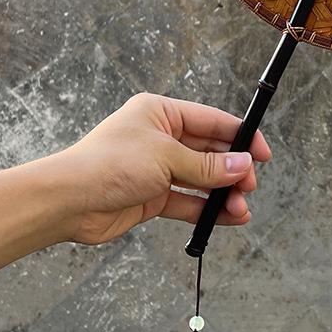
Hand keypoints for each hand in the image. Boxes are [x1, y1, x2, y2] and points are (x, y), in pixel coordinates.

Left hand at [54, 93, 270, 245]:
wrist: (68, 201)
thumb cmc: (108, 164)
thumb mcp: (165, 158)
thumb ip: (207, 166)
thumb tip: (241, 165)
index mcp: (161, 113)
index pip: (211, 121)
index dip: (240, 136)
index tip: (263, 153)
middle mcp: (159, 138)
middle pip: (208, 152)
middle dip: (232, 169)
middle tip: (249, 186)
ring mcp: (155, 169)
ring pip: (200, 180)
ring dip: (221, 194)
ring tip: (241, 209)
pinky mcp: (150, 196)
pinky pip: (187, 201)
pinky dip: (206, 210)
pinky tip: (226, 218)